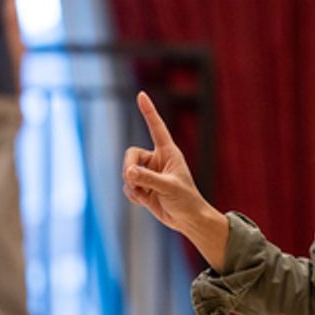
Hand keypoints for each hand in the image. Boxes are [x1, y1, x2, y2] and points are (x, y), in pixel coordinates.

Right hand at [123, 91, 218, 236]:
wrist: (187, 220)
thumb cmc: (186, 200)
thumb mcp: (168, 188)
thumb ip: (147, 179)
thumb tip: (128, 172)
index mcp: (169, 152)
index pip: (156, 127)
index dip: (149, 111)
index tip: (141, 94)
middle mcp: (157, 160)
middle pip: (131, 154)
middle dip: (128, 168)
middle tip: (134, 180)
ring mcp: (149, 173)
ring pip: (127, 172)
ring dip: (132, 185)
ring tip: (147, 195)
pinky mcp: (143, 186)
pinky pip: (128, 186)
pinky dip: (133, 195)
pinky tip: (145, 201)